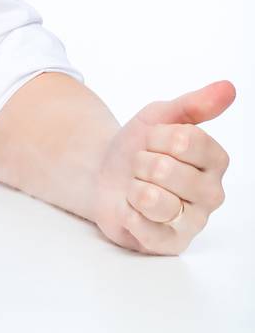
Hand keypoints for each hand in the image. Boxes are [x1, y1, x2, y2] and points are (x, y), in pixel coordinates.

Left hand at [93, 81, 234, 254]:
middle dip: (141, 162)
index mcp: (215, 160)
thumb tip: (228, 88)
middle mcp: (211, 193)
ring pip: (153, 198)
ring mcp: (193, 222)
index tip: (153, 140)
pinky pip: (145, 227)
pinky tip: (132, 209)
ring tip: (138, 188)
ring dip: (133, 187)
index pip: (186, 139)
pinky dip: (128, 212)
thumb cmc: (139, 145)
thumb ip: (194, 104)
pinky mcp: (170, 244)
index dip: (157, 136)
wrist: (104, 172)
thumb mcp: (160, 116)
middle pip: (165, 169)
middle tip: (143, 167)